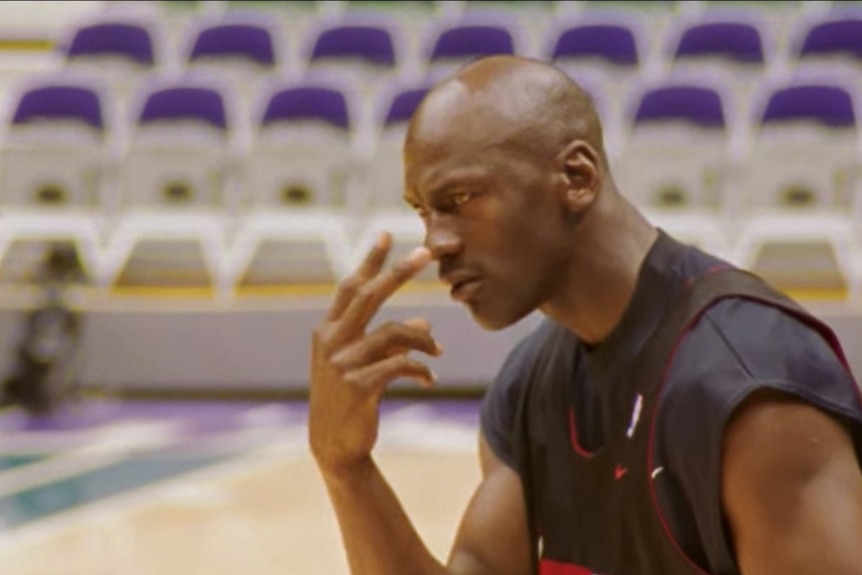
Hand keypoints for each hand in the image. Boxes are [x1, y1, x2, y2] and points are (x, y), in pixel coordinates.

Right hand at [309, 232, 442, 477]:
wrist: (334, 446)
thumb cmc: (350, 399)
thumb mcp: (362, 365)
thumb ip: (386, 340)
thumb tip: (425, 324)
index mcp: (328, 330)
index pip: (350, 287)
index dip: (370, 260)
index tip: (387, 233)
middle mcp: (331, 341)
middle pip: (369, 295)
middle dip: (399, 271)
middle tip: (427, 252)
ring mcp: (342, 363)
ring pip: (393, 332)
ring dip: (423, 340)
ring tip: (438, 352)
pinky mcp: (358, 386)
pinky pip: (400, 365)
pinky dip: (421, 369)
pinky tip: (430, 380)